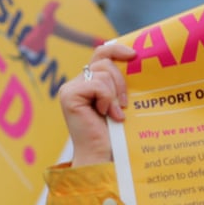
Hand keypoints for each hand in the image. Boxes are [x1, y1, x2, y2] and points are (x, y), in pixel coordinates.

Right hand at [59, 43, 136, 166]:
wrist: (101, 155)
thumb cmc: (113, 134)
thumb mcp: (119, 101)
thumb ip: (118, 82)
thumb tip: (134, 59)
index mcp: (86, 83)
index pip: (100, 54)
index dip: (116, 49)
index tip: (134, 55)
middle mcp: (75, 84)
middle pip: (104, 61)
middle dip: (120, 81)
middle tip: (125, 104)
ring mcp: (70, 89)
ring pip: (103, 73)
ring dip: (114, 94)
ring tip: (114, 114)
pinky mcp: (69, 95)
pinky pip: (98, 85)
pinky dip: (107, 99)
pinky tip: (106, 115)